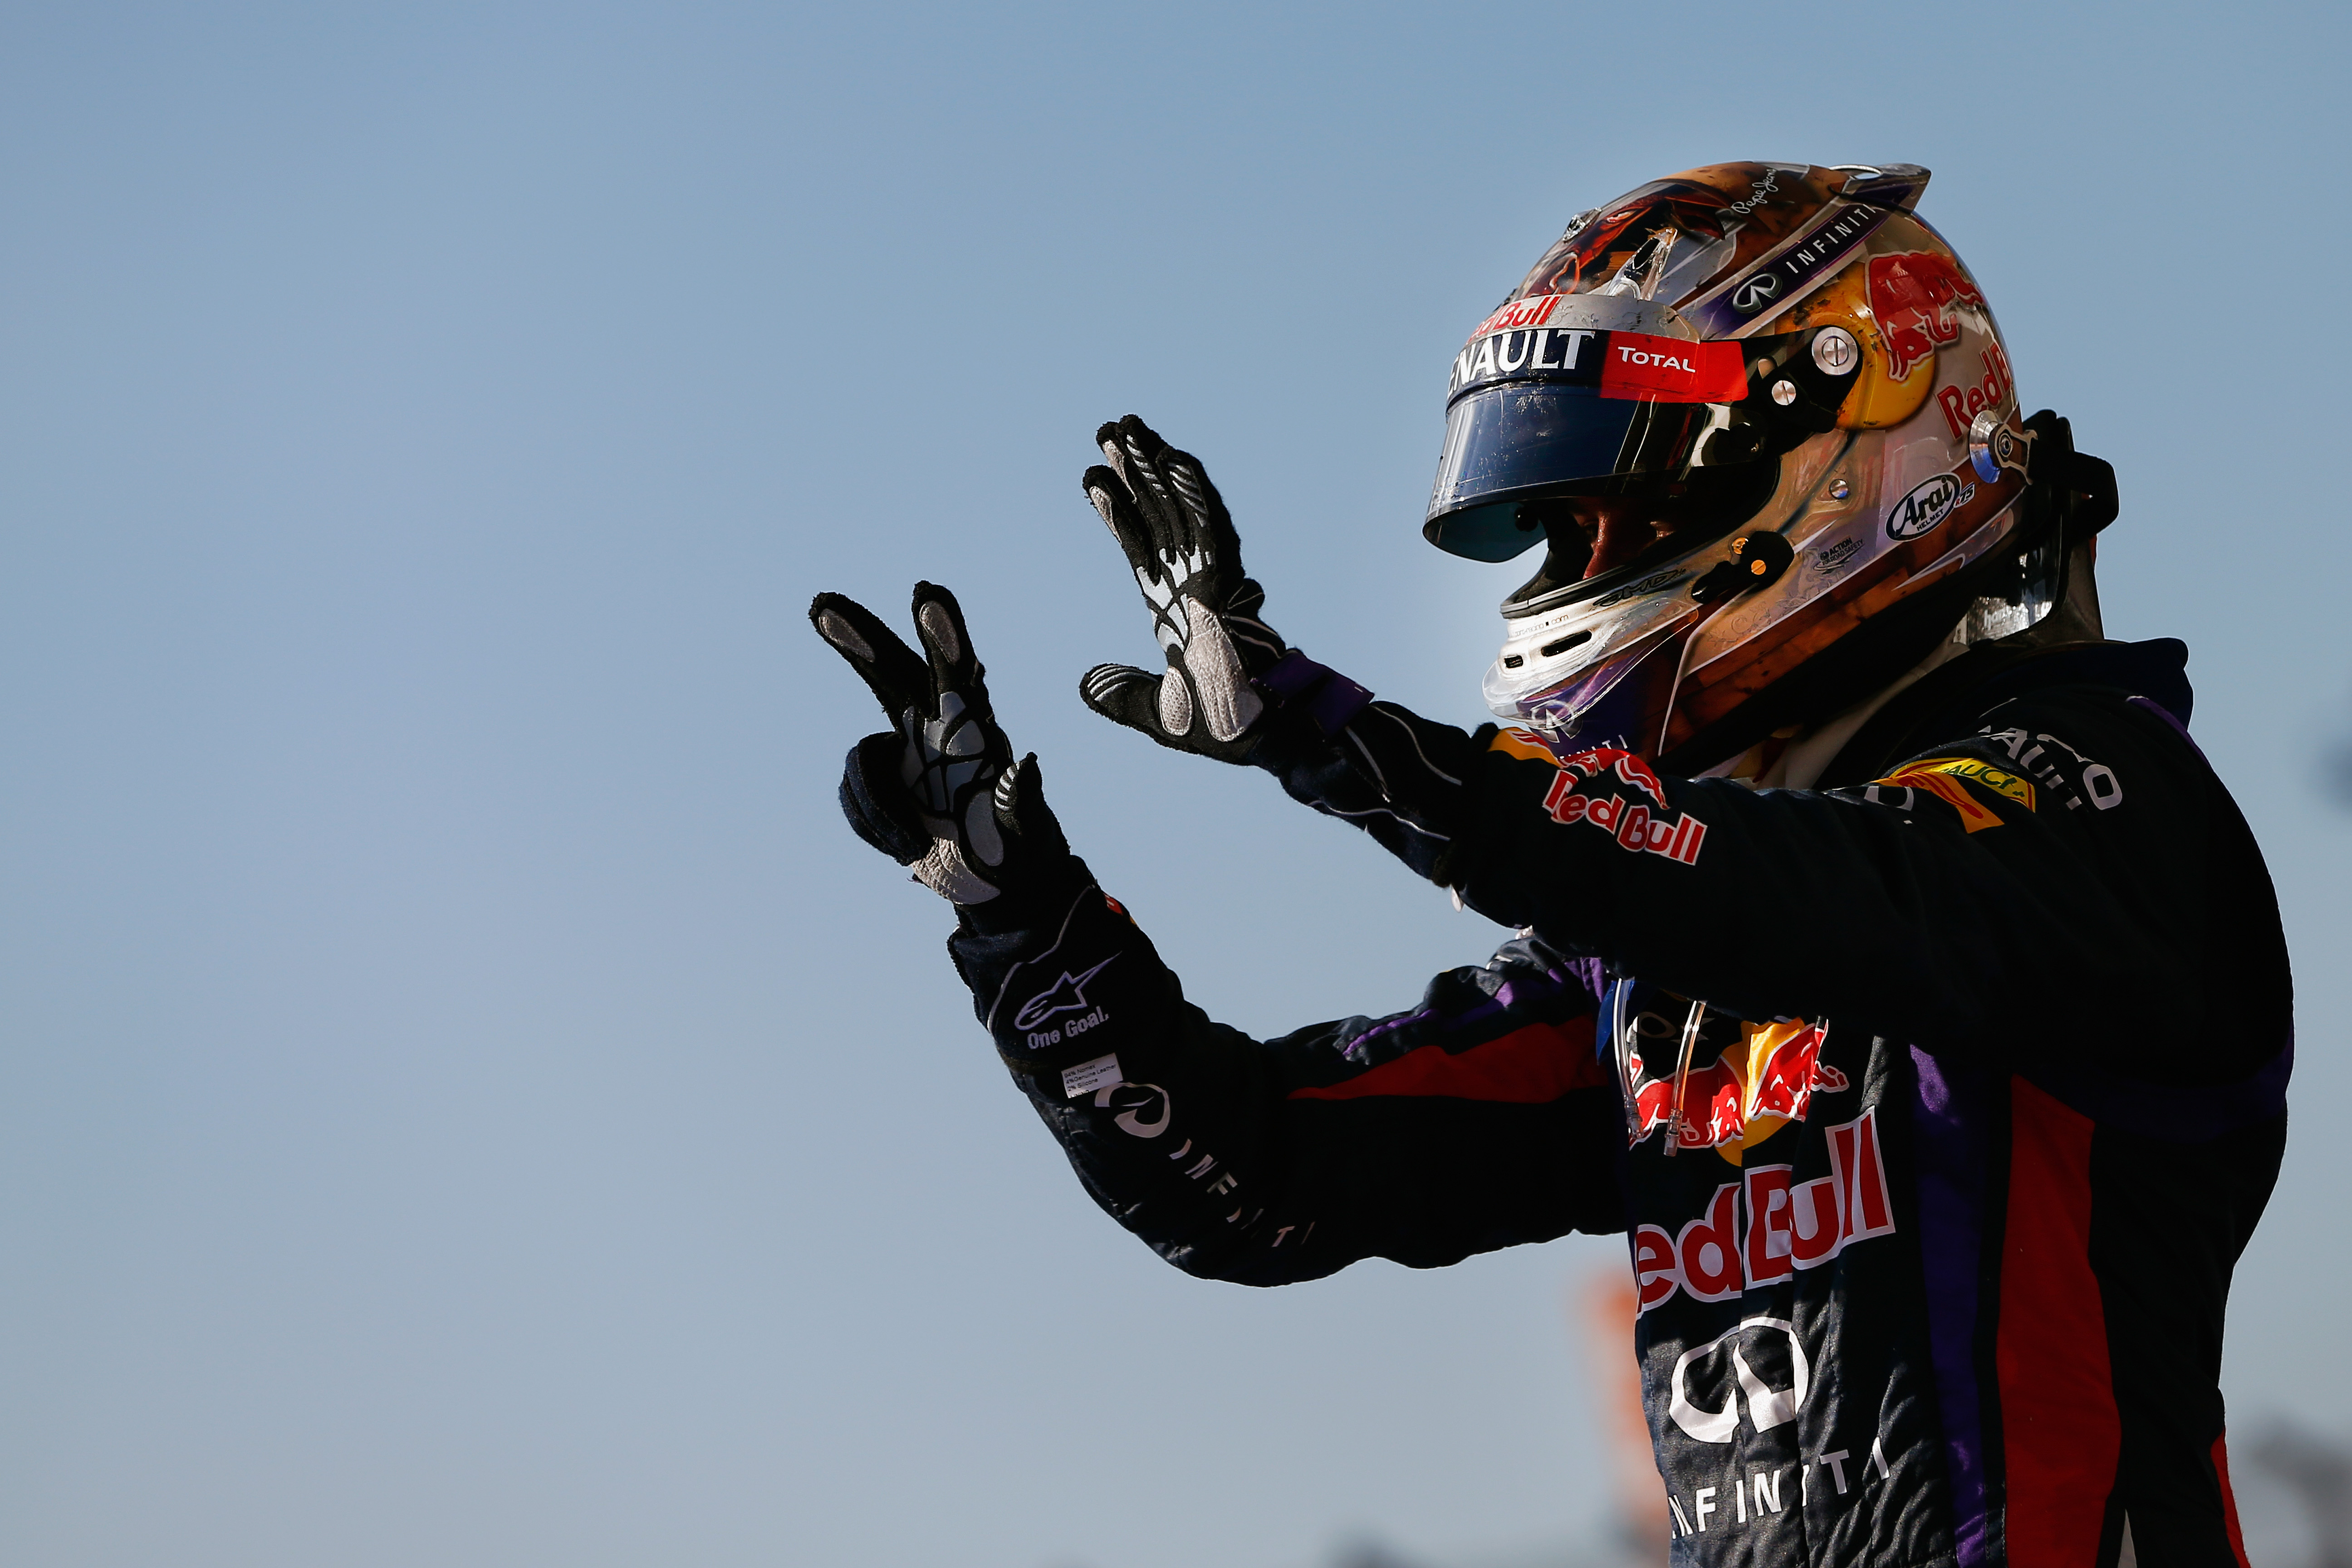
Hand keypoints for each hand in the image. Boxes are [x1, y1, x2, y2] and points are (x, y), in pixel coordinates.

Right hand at [809, 582, 1068, 904]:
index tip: (927, 593)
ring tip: (915, 848)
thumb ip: (1022, 799)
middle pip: (889, 669)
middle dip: (859, 636)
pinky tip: (906, 845)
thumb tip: (1027, 764)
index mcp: (976, 726)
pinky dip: (870, 824)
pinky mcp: (882, 778)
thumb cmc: (1019, 850)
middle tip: (821, 603)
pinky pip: (850, 791)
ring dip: (876, 811)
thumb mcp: (1026, 830)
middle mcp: (936, 724)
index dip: (941, 634)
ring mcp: (903, 749)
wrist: (992, 880)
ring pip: (859, 760)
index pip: (957, 671)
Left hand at [1079, 415, 1288, 761]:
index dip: (1116, 512)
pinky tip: (1170, 458)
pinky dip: (1190, 490)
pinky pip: (1207, 524)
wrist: (1260, 736)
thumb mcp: (1157, 713)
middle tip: (1109, 429)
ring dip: (1153, 466)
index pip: (1138, 547)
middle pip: (1156, 514)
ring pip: (1178, 508)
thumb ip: (1122, 694)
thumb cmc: (1223, 726)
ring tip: (1126, 428)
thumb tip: (1084, 684)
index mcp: (1173, 609)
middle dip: (1133, 472)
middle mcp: (1190, 583)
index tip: (1091, 477)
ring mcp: (1210, 577)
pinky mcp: (1229, 578)